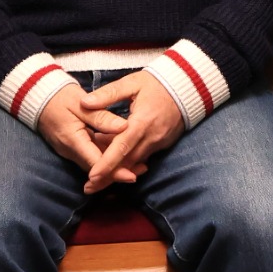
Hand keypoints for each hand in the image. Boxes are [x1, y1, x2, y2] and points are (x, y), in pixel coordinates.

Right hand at [34, 82, 133, 178]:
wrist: (37, 95)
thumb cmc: (59, 97)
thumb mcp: (82, 104)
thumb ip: (102, 117)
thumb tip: (124, 127)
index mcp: (73, 140)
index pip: (96, 163)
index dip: (114, 171)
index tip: (132, 175)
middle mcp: (70, 150)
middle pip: (97, 168)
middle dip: (118, 171)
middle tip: (142, 170)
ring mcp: (70, 150)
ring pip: (94, 163)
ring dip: (114, 165)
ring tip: (138, 163)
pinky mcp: (72, 146)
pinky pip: (90, 155)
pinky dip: (105, 156)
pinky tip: (121, 152)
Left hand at [76, 71, 187, 194]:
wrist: (188, 88)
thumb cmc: (157, 83)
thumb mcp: (131, 83)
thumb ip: (108, 94)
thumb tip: (84, 103)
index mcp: (141, 122)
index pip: (121, 147)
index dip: (107, 163)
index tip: (92, 176)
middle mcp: (151, 137)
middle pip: (127, 163)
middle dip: (108, 177)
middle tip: (88, 188)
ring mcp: (158, 143)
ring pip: (134, 164)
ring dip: (116, 173)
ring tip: (96, 182)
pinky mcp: (162, 145)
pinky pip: (142, 159)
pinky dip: (128, 165)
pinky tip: (115, 168)